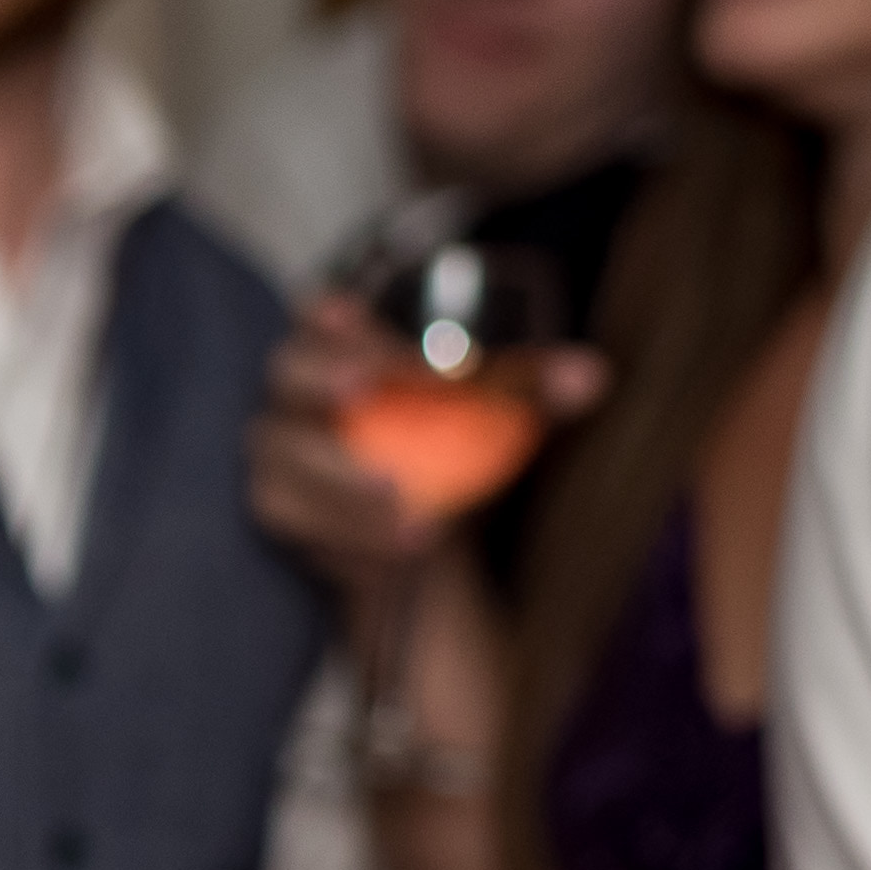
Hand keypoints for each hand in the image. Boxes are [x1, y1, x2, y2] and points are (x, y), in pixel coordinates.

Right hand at [247, 291, 609, 586]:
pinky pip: (294, 520)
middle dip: (319, 379)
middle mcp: (297, 394)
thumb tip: (590, 377)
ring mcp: (279, 454)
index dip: (334, 320)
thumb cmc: (451, 442)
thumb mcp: (495, 411)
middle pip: (288, 375)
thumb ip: (531, 389)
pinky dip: (344, 535)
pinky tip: (395, 551)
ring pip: (286, 462)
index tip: (360, 322)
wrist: (426, 524)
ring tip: (407, 514)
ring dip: (340, 488)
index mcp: (344, 347)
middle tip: (361, 389)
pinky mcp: (280, 510)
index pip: (321, 318)